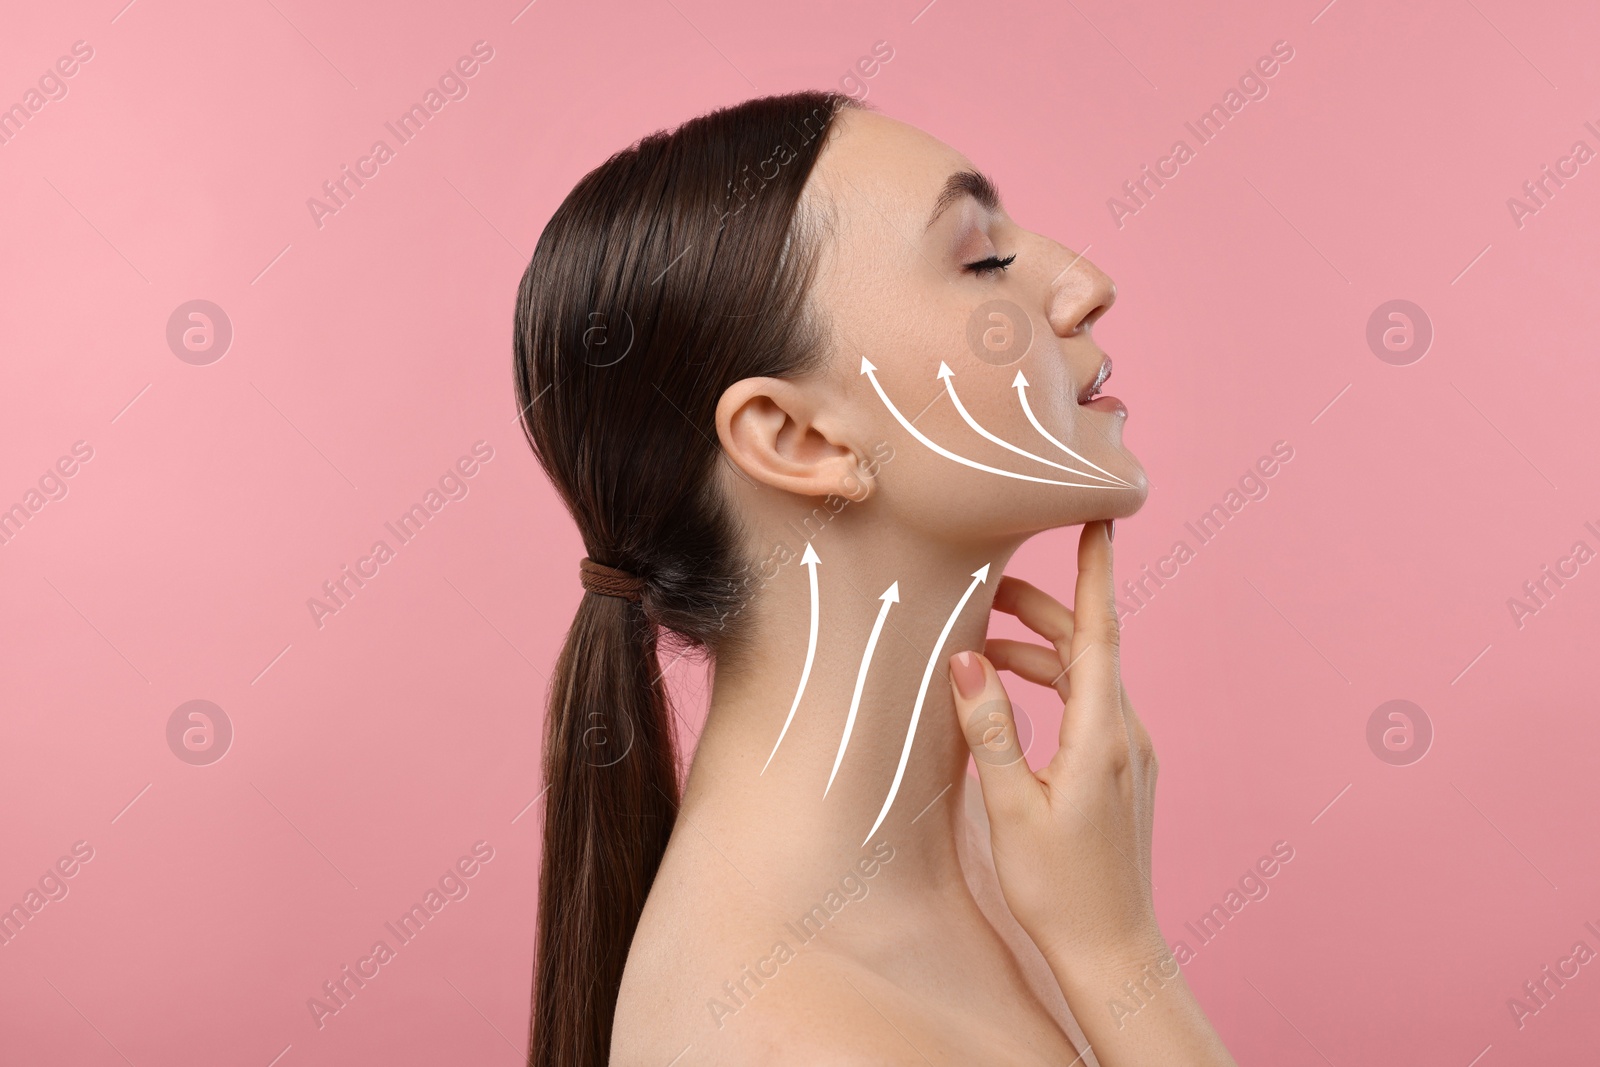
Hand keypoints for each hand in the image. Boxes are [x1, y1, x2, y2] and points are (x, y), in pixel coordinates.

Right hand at [948, 520, 1236, 1064]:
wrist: (1114, 949)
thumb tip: (968, 660)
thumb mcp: (1012, 805)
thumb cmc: (1059, 887)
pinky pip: (1089, 706)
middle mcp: (1127, 732)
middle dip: (1041, 612)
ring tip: (981, 655)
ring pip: (1086, 677)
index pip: (1102, 630)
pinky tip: (1013, 702)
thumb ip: (991, 727)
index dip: (1096, 571)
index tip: (1099, 517)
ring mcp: (1129, 752)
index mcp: (1104, 732)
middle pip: (1087, 647)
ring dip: (1038, 655)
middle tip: (987, 594)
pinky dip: (1051, 688)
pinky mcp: (1122, 771)